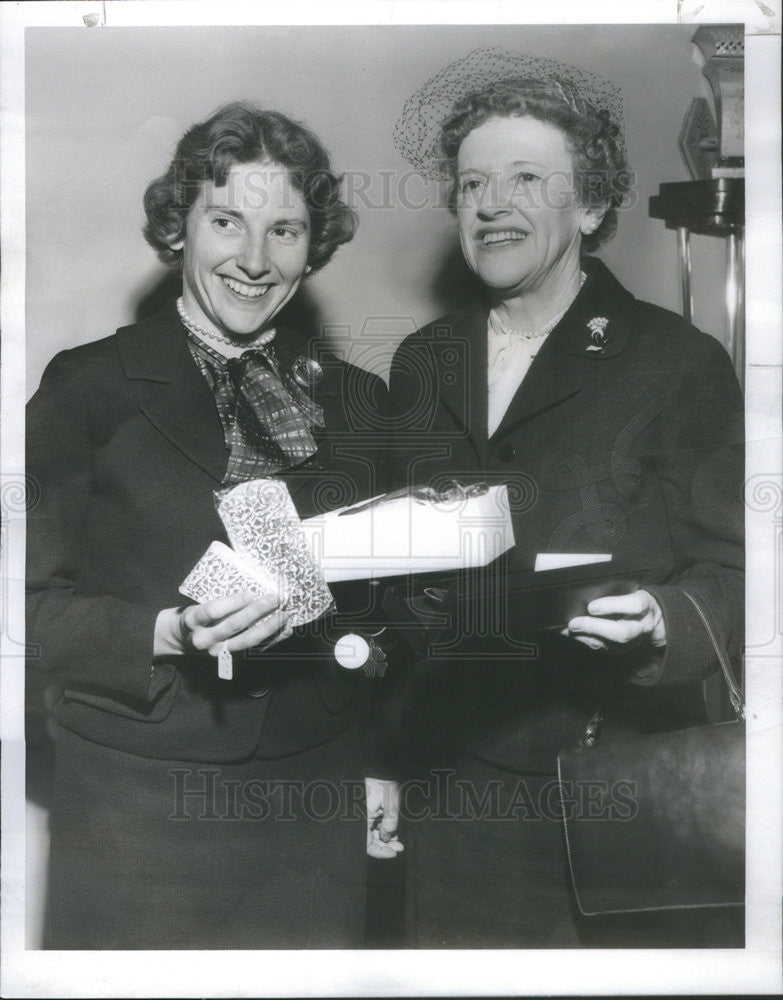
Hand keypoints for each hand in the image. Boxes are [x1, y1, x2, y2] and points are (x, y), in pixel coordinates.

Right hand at [154, 591, 289, 657]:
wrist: (182, 640)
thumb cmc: (195, 616)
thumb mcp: (198, 604)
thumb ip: (220, 601)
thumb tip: (253, 590)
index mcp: (192, 621)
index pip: (212, 611)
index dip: (232, 603)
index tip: (250, 593)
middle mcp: (203, 639)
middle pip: (232, 626)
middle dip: (256, 612)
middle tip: (274, 599)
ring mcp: (216, 652)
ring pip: (245, 641)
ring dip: (268, 628)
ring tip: (284, 615)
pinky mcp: (229, 658)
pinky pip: (253, 650)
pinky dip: (271, 640)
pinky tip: (285, 631)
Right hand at [365, 777, 403, 858]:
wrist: (380, 769)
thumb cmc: (383, 783)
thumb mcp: (390, 802)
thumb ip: (390, 821)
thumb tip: (387, 837)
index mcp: (361, 819)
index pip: (367, 845)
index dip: (380, 852)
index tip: (394, 853)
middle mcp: (361, 820)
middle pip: (371, 841)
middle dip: (385, 846)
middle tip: (399, 848)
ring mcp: (365, 816)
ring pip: (373, 834)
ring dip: (386, 839)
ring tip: (398, 842)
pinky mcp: (369, 812)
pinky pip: (375, 826)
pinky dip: (384, 830)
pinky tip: (394, 833)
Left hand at [563, 589, 665, 653]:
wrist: (652, 619)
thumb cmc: (633, 598)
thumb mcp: (630, 589)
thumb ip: (613, 590)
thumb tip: (586, 592)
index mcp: (645, 605)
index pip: (635, 605)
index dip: (612, 606)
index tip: (591, 607)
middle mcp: (642, 626)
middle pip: (623, 632)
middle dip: (595, 627)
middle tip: (574, 623)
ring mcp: (634, 641)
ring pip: (613, 645)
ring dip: (587, 637)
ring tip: (569, 629)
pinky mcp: (623, 649)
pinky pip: (604, 648)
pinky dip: (585, 640)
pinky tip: (572, 634)